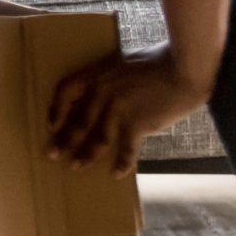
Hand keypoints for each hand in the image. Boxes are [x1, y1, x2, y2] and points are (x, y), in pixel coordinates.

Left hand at [46, 42, 212, 174]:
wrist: (184, 68)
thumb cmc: (159, 62)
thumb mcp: (125, 62)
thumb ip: (111, 76)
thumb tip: (103, 92)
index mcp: (98, 74)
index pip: (65, 91)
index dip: (56, 110)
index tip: (51, 124)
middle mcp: (103, 92)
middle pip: (77, 120)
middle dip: (63, 140)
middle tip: (52, 155)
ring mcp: (118, 109)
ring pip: (96, 139)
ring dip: (85, 155)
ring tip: (75, 166)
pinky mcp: (137, 124)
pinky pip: (126, 149)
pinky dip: (122, 163)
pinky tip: (116, 174)